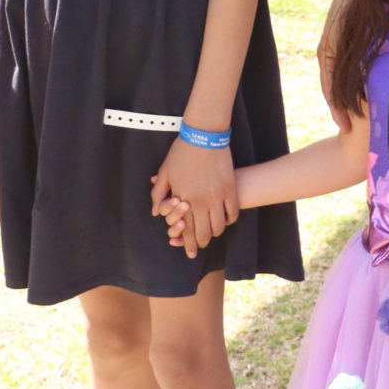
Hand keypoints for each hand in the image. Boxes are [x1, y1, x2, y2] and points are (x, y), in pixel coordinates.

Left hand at [150, 134, 238, 256]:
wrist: (204, 136)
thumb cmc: (182, 152)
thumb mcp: (165, 172)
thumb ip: (158, 194)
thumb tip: (156, 212)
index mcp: (182, 198)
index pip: (185, 228)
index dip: (188, 243)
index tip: (190, 252)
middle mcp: (199, 201)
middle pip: (203, 233)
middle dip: (202, 242)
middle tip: (201, 244)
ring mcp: (217, 196)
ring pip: (219, 226)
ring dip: (215, 232)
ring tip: (213, 231)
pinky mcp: (230, 189)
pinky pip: (233, 213)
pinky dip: (229, 219)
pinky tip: (226, 219)